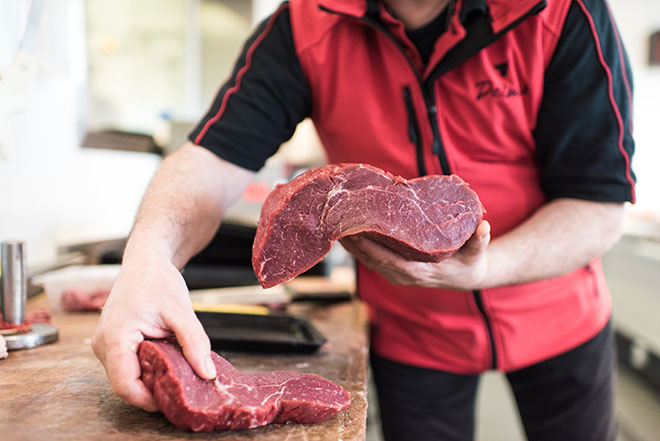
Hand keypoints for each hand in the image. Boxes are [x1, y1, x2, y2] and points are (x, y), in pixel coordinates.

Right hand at [91, 257, 216, 410]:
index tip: (174, 400)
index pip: (125, 385)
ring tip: (178, 372)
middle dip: (154, 390)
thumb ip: (195, 343)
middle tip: (183, 388)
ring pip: (128, 377)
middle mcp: (102, 345)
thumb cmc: (158, 280)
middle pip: (126, 384)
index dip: (148, 399)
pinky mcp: (113, 344)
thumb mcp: (182, 311)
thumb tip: (207, 374)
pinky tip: (168, 361)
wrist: (146, 262)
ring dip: (152, 379)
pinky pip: (129, 366)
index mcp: (114, 337)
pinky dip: (148, 368)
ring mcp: (105, 346)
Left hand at [339, 221, 490, 290]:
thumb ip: (480, 241)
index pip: (389, 260)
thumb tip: (484, 228)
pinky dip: (358, 248)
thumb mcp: (477, 253)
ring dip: (351, 245)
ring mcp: (396, 274)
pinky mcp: (393, 269)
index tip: (355, 232)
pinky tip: (346, 234)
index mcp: (419, 272)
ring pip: (368, 260)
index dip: (370, 248)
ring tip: (335, 225)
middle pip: (372, 260)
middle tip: (338, 222)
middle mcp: (403, 276)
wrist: (468, 276)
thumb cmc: (470, 262)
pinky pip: (371, 259)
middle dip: (353, 243)